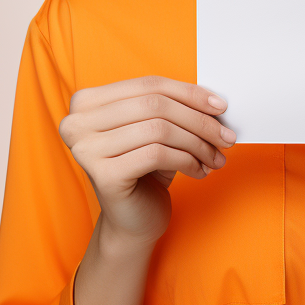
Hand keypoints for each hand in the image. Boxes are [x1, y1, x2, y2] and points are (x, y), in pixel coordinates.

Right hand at [59, 75, 235, 246]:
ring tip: (215, 157)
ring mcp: (86, 149)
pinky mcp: (102, 174)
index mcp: (87, 101)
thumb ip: (174, 106)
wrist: (131, 220)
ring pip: (159, 129)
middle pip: (155, 105)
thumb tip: (214, 99)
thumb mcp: (158, 128)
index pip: (149, 84)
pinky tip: (199, 171)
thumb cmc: (146, 169)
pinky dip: (187, 160)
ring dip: (197, 143)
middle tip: (226, 136)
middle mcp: (77, 122)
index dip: (189, 93)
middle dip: (199, 120)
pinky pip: (157, 154)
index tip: (220, 106)